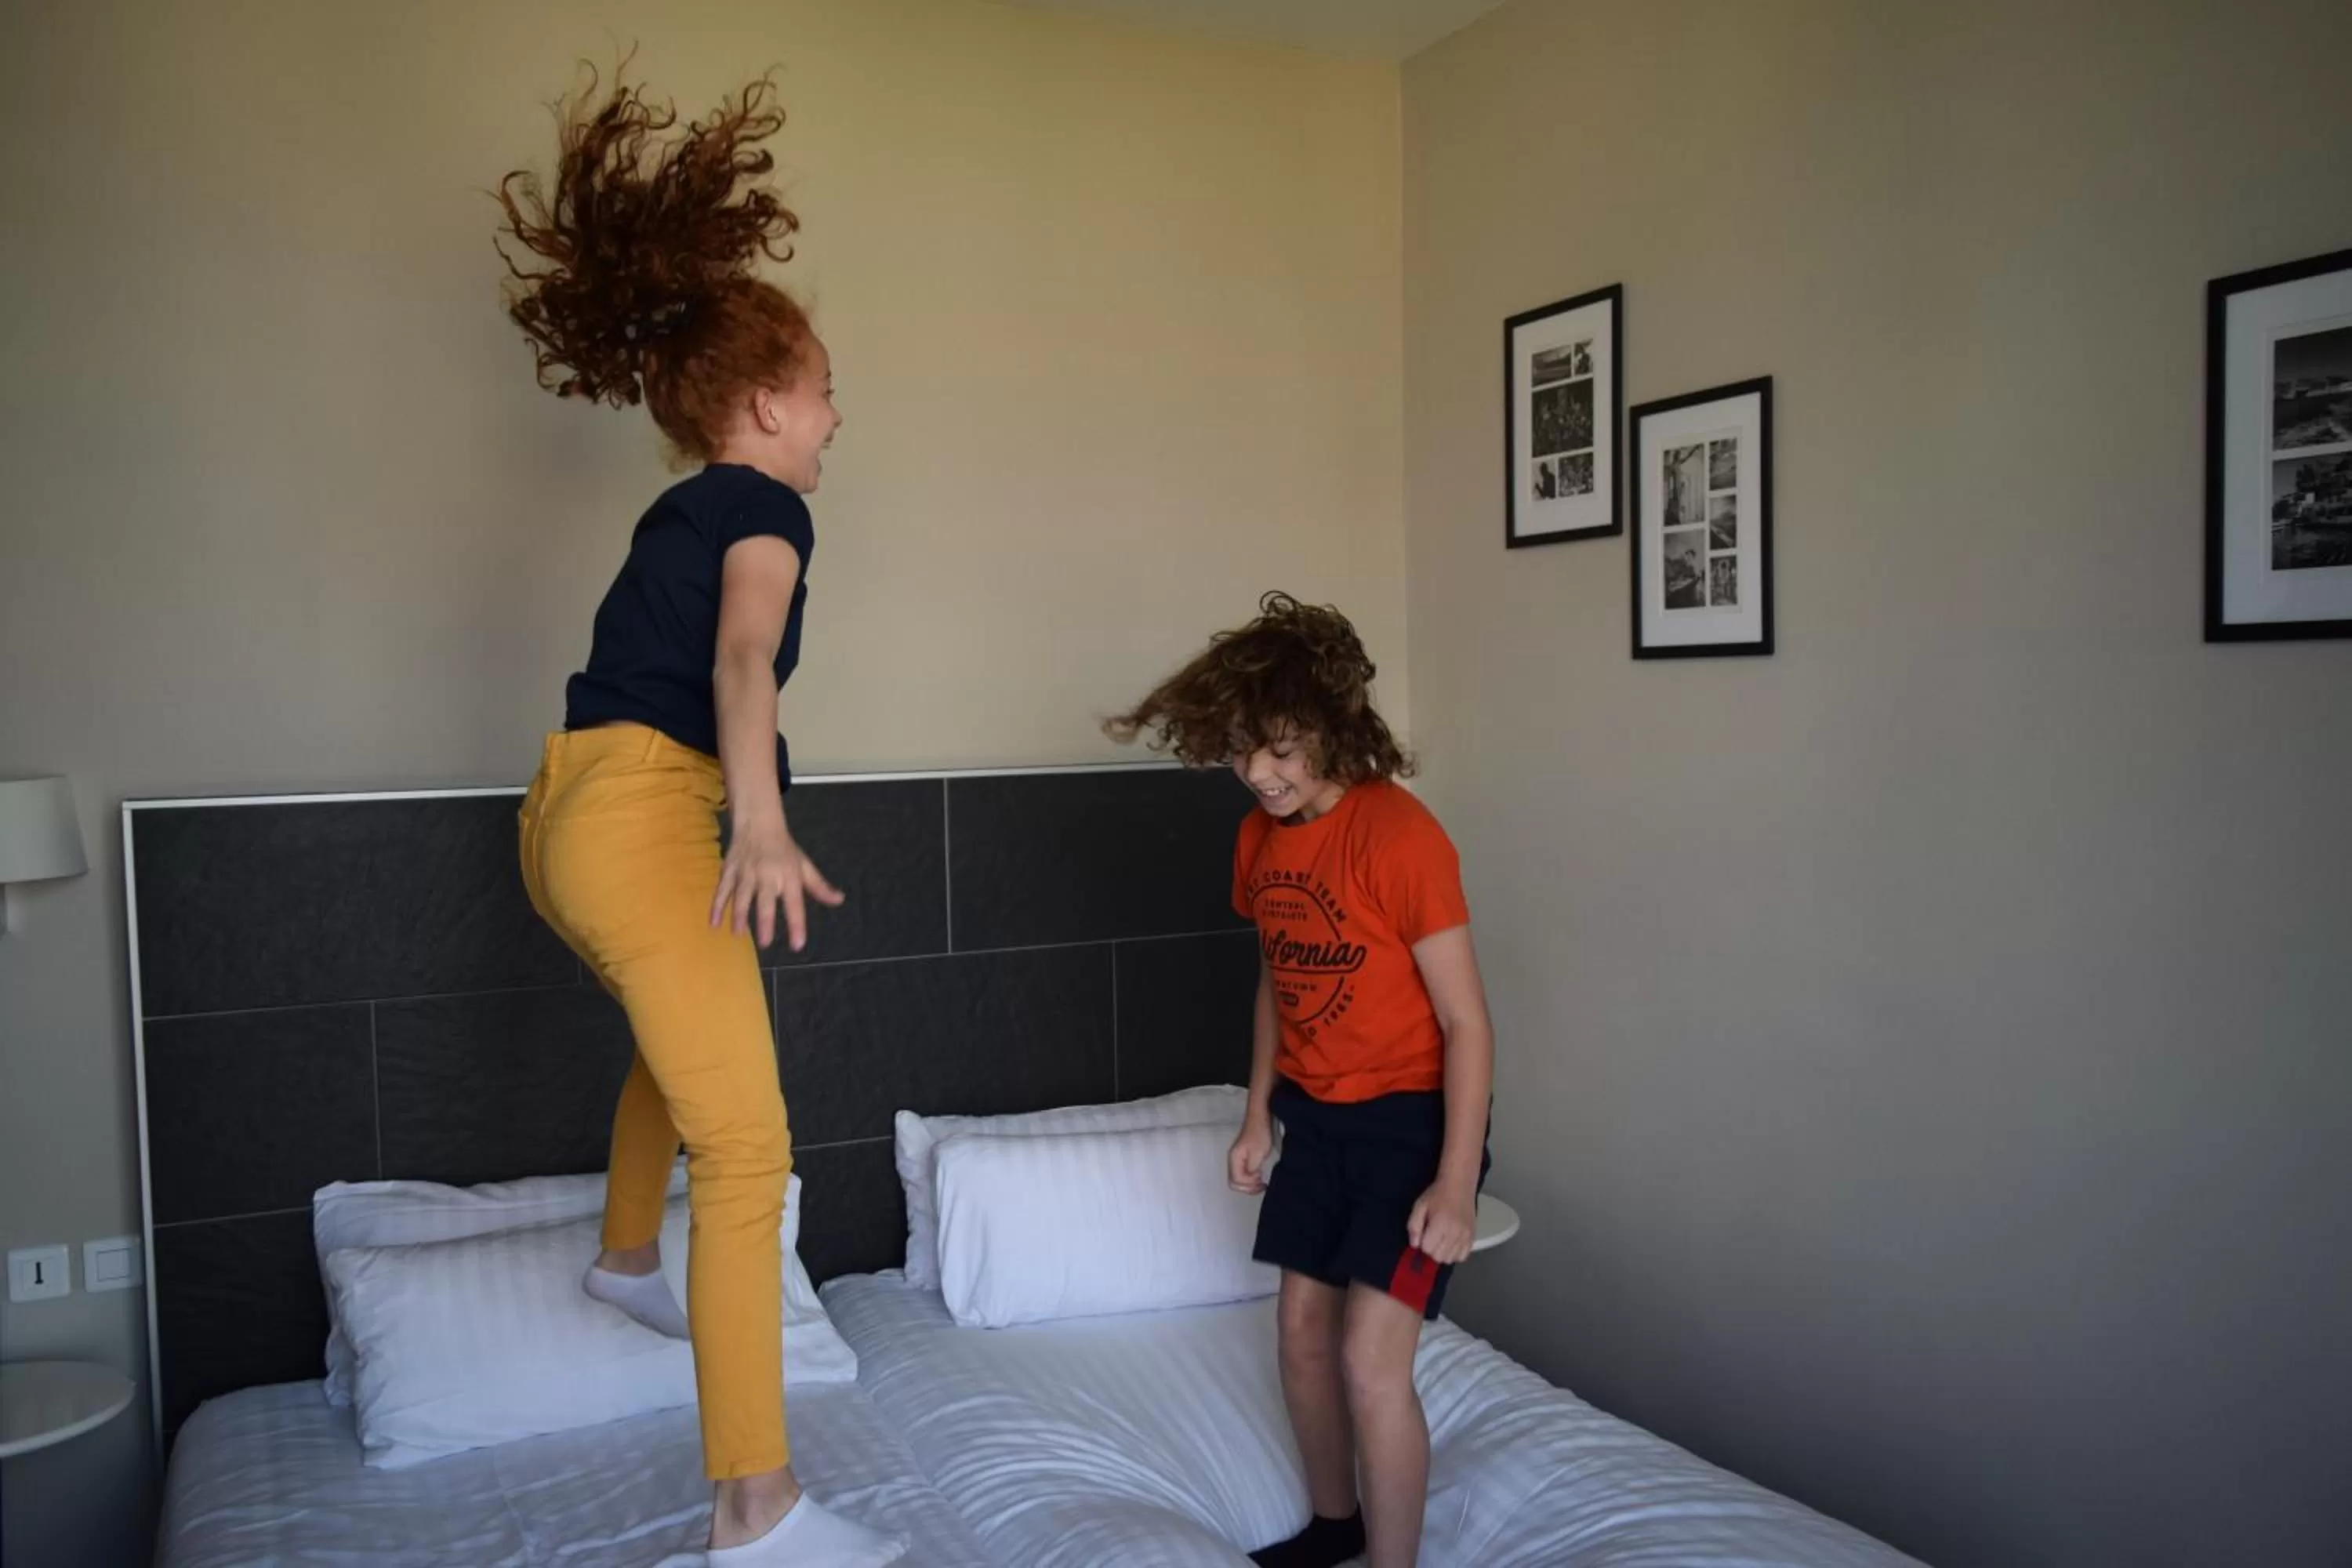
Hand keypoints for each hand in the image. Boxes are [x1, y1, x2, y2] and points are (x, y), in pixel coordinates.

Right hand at [710, 815, 843, 951]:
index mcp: (789, 875)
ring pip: (742, 896)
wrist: (758, 822)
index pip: (794, 903)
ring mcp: (746, 872)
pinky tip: (714, 923)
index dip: (796, 924)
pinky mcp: (729, 869)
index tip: (798, 945)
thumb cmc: (784, 848)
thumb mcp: (804, 865)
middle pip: (766, 900)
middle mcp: (767, 874)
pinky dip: (716, 906)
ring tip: (739, 935)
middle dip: (765, 922)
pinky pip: (722, 889)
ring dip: (739, 916)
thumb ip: (819, 886)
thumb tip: (839, 900)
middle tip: (765, 943)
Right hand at [1228, 1120, 1274, 1194]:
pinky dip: (1250, 1179)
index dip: (1249, 1183)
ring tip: (1261, 1183)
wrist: (1259, 1120)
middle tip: (1261, 1185)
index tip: (1260, 1176)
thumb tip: (1250, 1179)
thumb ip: (1251, 1169)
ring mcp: (1235, 1160)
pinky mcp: (1241, 1159)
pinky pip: (1241, 1175)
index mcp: (1234, 1159)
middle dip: (1248, 1188)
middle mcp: (1231, 1161)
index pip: (1236, 1181)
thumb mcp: (1258, 1154)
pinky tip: (1259, 1177)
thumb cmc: (1259, 1134)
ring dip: (1249, 1185)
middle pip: (1234, 1183)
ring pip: (1237, 1181)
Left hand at [1406, 1179, 1477, 1265]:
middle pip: (1438, 1257)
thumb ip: (1414, 1226)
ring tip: (1441, 1240)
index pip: (1427, 1249)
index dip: (1422, 1243)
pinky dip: (1454, 1254)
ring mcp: (1466, 1236)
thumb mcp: (1419, 1206)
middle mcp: (1455, 1233)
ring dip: (1442, 1253)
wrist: (1459, 1185)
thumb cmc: (1437, 1195)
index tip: (1424, 1233)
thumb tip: (1415, 1245)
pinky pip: (1462, 1257)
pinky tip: (1451, 1243)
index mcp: (1440, 1224)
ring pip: (1450, 1259)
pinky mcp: (1473, 1238)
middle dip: (1431, 1249)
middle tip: (1431, 1236)